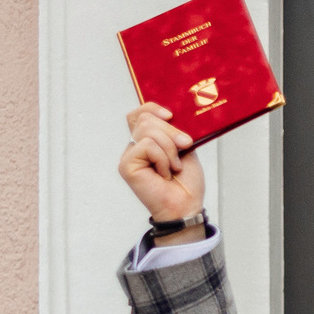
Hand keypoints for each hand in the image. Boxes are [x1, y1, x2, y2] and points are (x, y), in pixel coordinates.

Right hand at [118, 103, 204, 224]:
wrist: (187, 205)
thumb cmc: (186, 183)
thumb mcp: (184, 148)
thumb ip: (173, 130)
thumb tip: (168, 114)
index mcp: (148, 140)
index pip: (140, 114)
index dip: (152, 108)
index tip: (170, 115)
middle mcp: (135, 147)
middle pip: (146, 119)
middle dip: (171, 131)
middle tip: (184, 147)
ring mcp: (129, 155)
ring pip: (147, 130)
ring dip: (169, 148)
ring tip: (173, 167)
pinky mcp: (126, 165)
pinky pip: (147, 146)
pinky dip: (162, 158)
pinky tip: (164, 173)